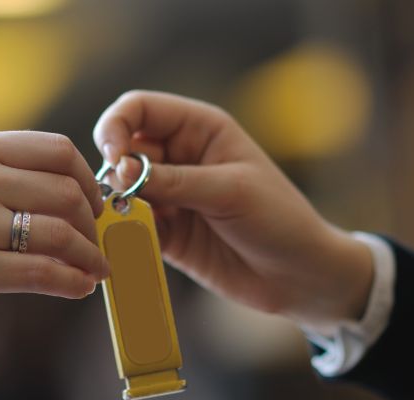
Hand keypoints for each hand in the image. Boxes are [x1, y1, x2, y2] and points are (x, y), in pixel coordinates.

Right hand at [0, 131, 109, 352]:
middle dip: (93, 222)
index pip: (57, 151)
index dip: (88, 180)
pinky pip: (43, 274)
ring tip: (94, 269)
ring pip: (62, 234)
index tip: (93, 203)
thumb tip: (64, 188)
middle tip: (95, 242)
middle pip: (67, 192)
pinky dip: (72, 282)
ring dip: (89, 256)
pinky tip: (79, 288)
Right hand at [93, 91, 372, 328]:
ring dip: (117, 204)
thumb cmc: (279, 220)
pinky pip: (131, 227)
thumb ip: (173, 180)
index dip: (116, 126)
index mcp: (201, 129)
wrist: (299, 276)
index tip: (114, 157)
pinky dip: (125, 233)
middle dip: (116, 171)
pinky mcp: (167, 234)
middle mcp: (180, 157)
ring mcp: (172, 196)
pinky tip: (133, 244)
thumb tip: (119, 171)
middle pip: (123, 149)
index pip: (139, 109)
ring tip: (132, 223)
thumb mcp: (229, 191)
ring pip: (122, 190)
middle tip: (124, 196)